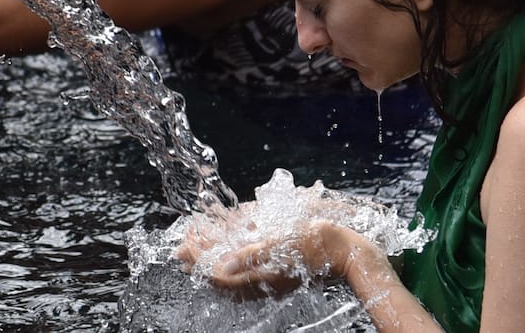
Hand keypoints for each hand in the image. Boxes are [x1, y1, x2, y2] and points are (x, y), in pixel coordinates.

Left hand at [177, 216, 356, 298]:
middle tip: (181, 246)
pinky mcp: (274, 278)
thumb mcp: (280, 244)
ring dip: (210, 263)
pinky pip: (243, 277)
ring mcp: (267, 283)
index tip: (185, 240)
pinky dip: (227, 265)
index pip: (217, 276)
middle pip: (219, 279)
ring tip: (195, 249)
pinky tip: (223, 256)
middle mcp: (261, 285)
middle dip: (197, 261)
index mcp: (260, 278)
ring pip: (230, 278)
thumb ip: (250, 255)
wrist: (343, 251)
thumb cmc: (314, 243)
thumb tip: (221, 265)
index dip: (197, 259)